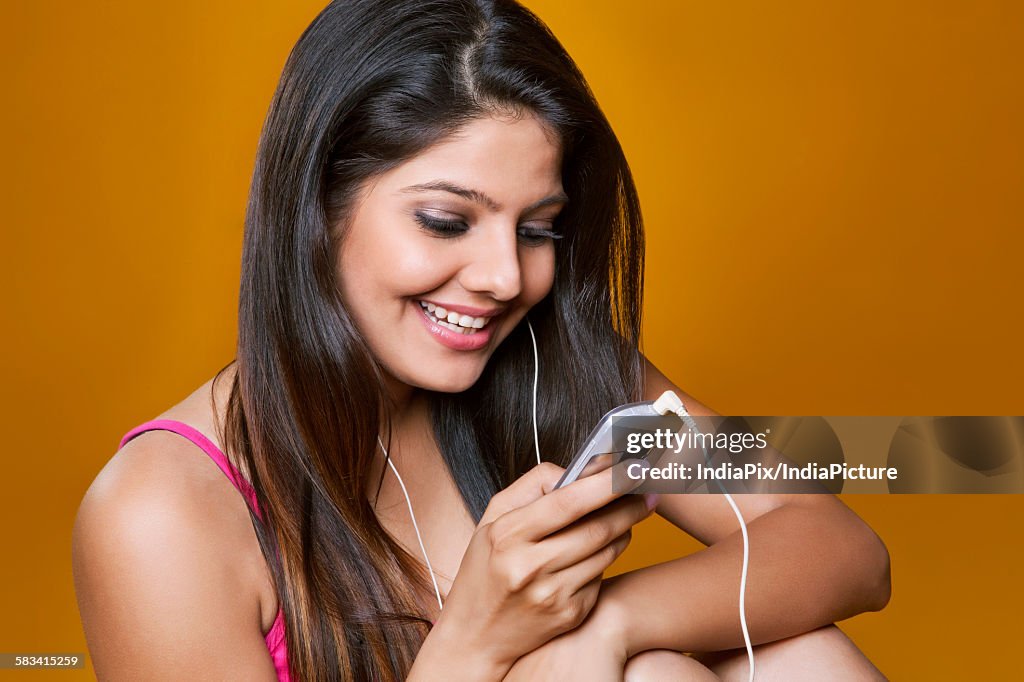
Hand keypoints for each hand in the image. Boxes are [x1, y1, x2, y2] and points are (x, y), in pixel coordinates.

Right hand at [427, 461, 654, 677]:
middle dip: (629, 504)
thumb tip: (578, 470)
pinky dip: (609, 555)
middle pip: (595, 528)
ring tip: (632, 510)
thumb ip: (532, 486)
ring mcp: (552, 594)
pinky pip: (602, 575)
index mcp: (507, 535)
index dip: (605, 483)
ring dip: (625, 528)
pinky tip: (608, 545)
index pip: (567, 503)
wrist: (476, 634)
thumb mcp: (492, 519)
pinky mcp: (569, 614)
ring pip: (606, 552)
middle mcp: (529, 566)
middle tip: (646, 487)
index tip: (631, 468)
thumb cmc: (485, 569)